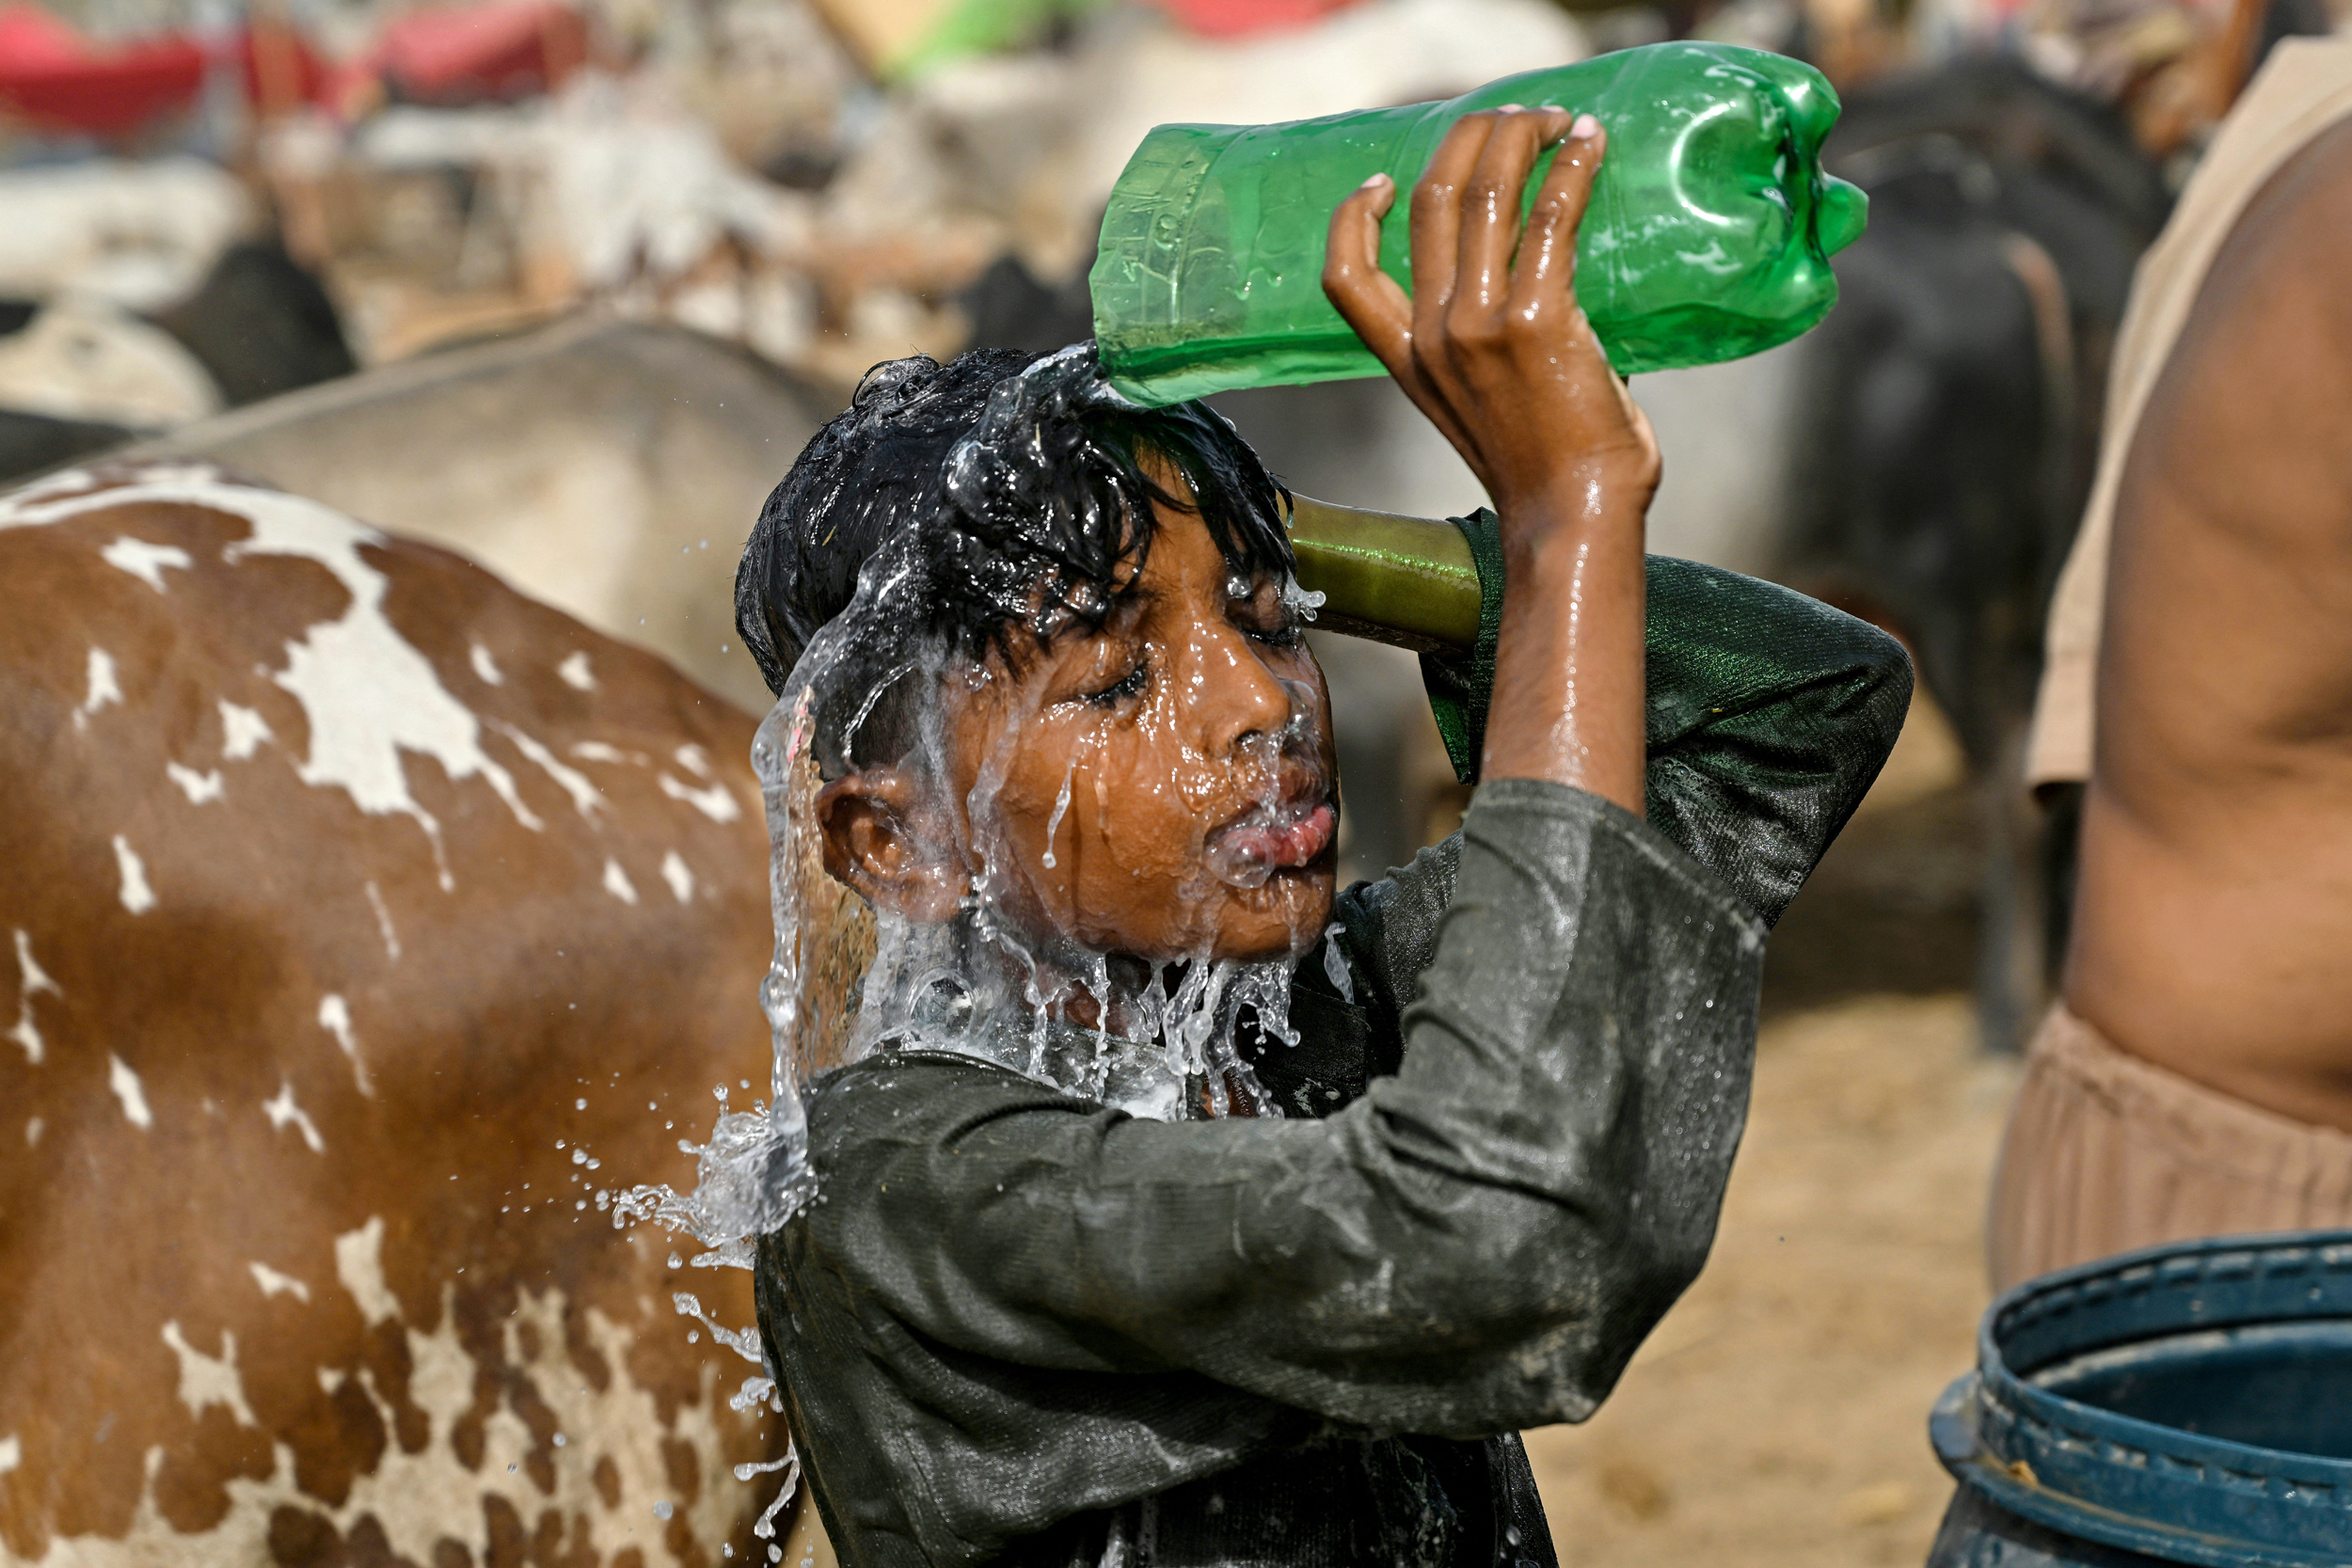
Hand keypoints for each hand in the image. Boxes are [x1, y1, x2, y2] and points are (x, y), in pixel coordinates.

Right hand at [1322, 108, 1659, 526]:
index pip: (1345, 280)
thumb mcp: (1483, 410)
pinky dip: (1574, 166)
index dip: (1352, 218)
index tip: (1381, 181)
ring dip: (1523, 136)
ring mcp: (1480, 325)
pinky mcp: (1537, 319)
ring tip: (1558, 117)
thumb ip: (1488, 350)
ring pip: (1486, 191)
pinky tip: (1592, 143)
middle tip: (1515, 118)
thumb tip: (1543, 292)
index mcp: (1409, 363)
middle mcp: (1434, 337)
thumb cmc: (1549, 474)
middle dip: (1472, 139)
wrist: (1571, 520)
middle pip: (1429, 201)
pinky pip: (1552, 214)